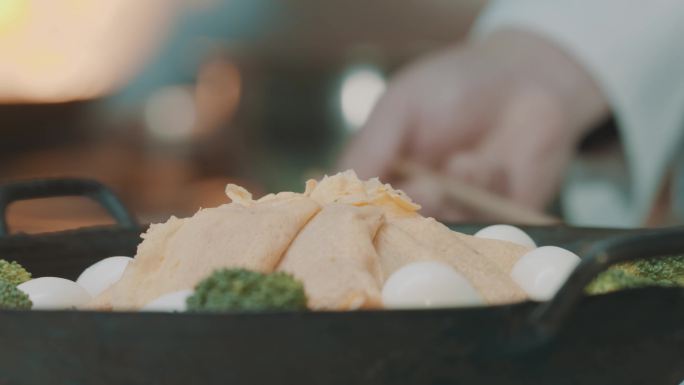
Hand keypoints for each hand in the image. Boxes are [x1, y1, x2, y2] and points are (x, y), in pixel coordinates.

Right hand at [339, 29, 608, 220]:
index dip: (358, 214)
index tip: (366, 209)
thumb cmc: (456, 85)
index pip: (358, 208)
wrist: (529, 78)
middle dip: (410, 211)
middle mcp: (416, 201)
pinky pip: (481, 229)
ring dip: (449, 200)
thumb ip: (372, 146)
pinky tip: (489, 163)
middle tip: (428, 183)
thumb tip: (337, 189)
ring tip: (464, 161)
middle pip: (395, 232)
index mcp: (385, 175)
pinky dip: (482, 193)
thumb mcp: (402, 105)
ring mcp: (455, 214)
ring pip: (437, 234)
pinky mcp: (497, 222)